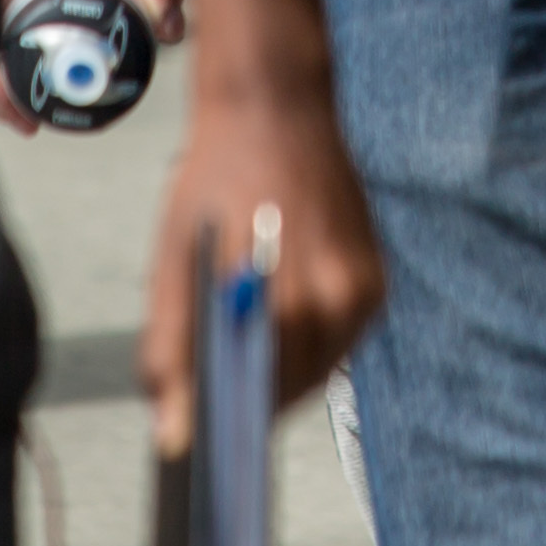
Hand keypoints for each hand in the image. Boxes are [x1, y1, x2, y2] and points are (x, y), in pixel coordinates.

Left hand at [136, 0, 381, 457]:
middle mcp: (334, 298)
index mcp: (279, 297)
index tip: (207, 438)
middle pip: (288, 389)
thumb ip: (169, 349)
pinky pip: (339, 341)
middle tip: (216, 375)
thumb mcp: (173, 259)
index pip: (256, 400)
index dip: (229, 422)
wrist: (276, 107)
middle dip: (248, 391)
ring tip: (245, 330)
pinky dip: (308, 338)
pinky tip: (278, 308)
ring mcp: (362, 291)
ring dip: (281, 366)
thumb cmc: (217, 178)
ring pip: (317, 369)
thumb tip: (172, 430)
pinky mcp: (376, 284)